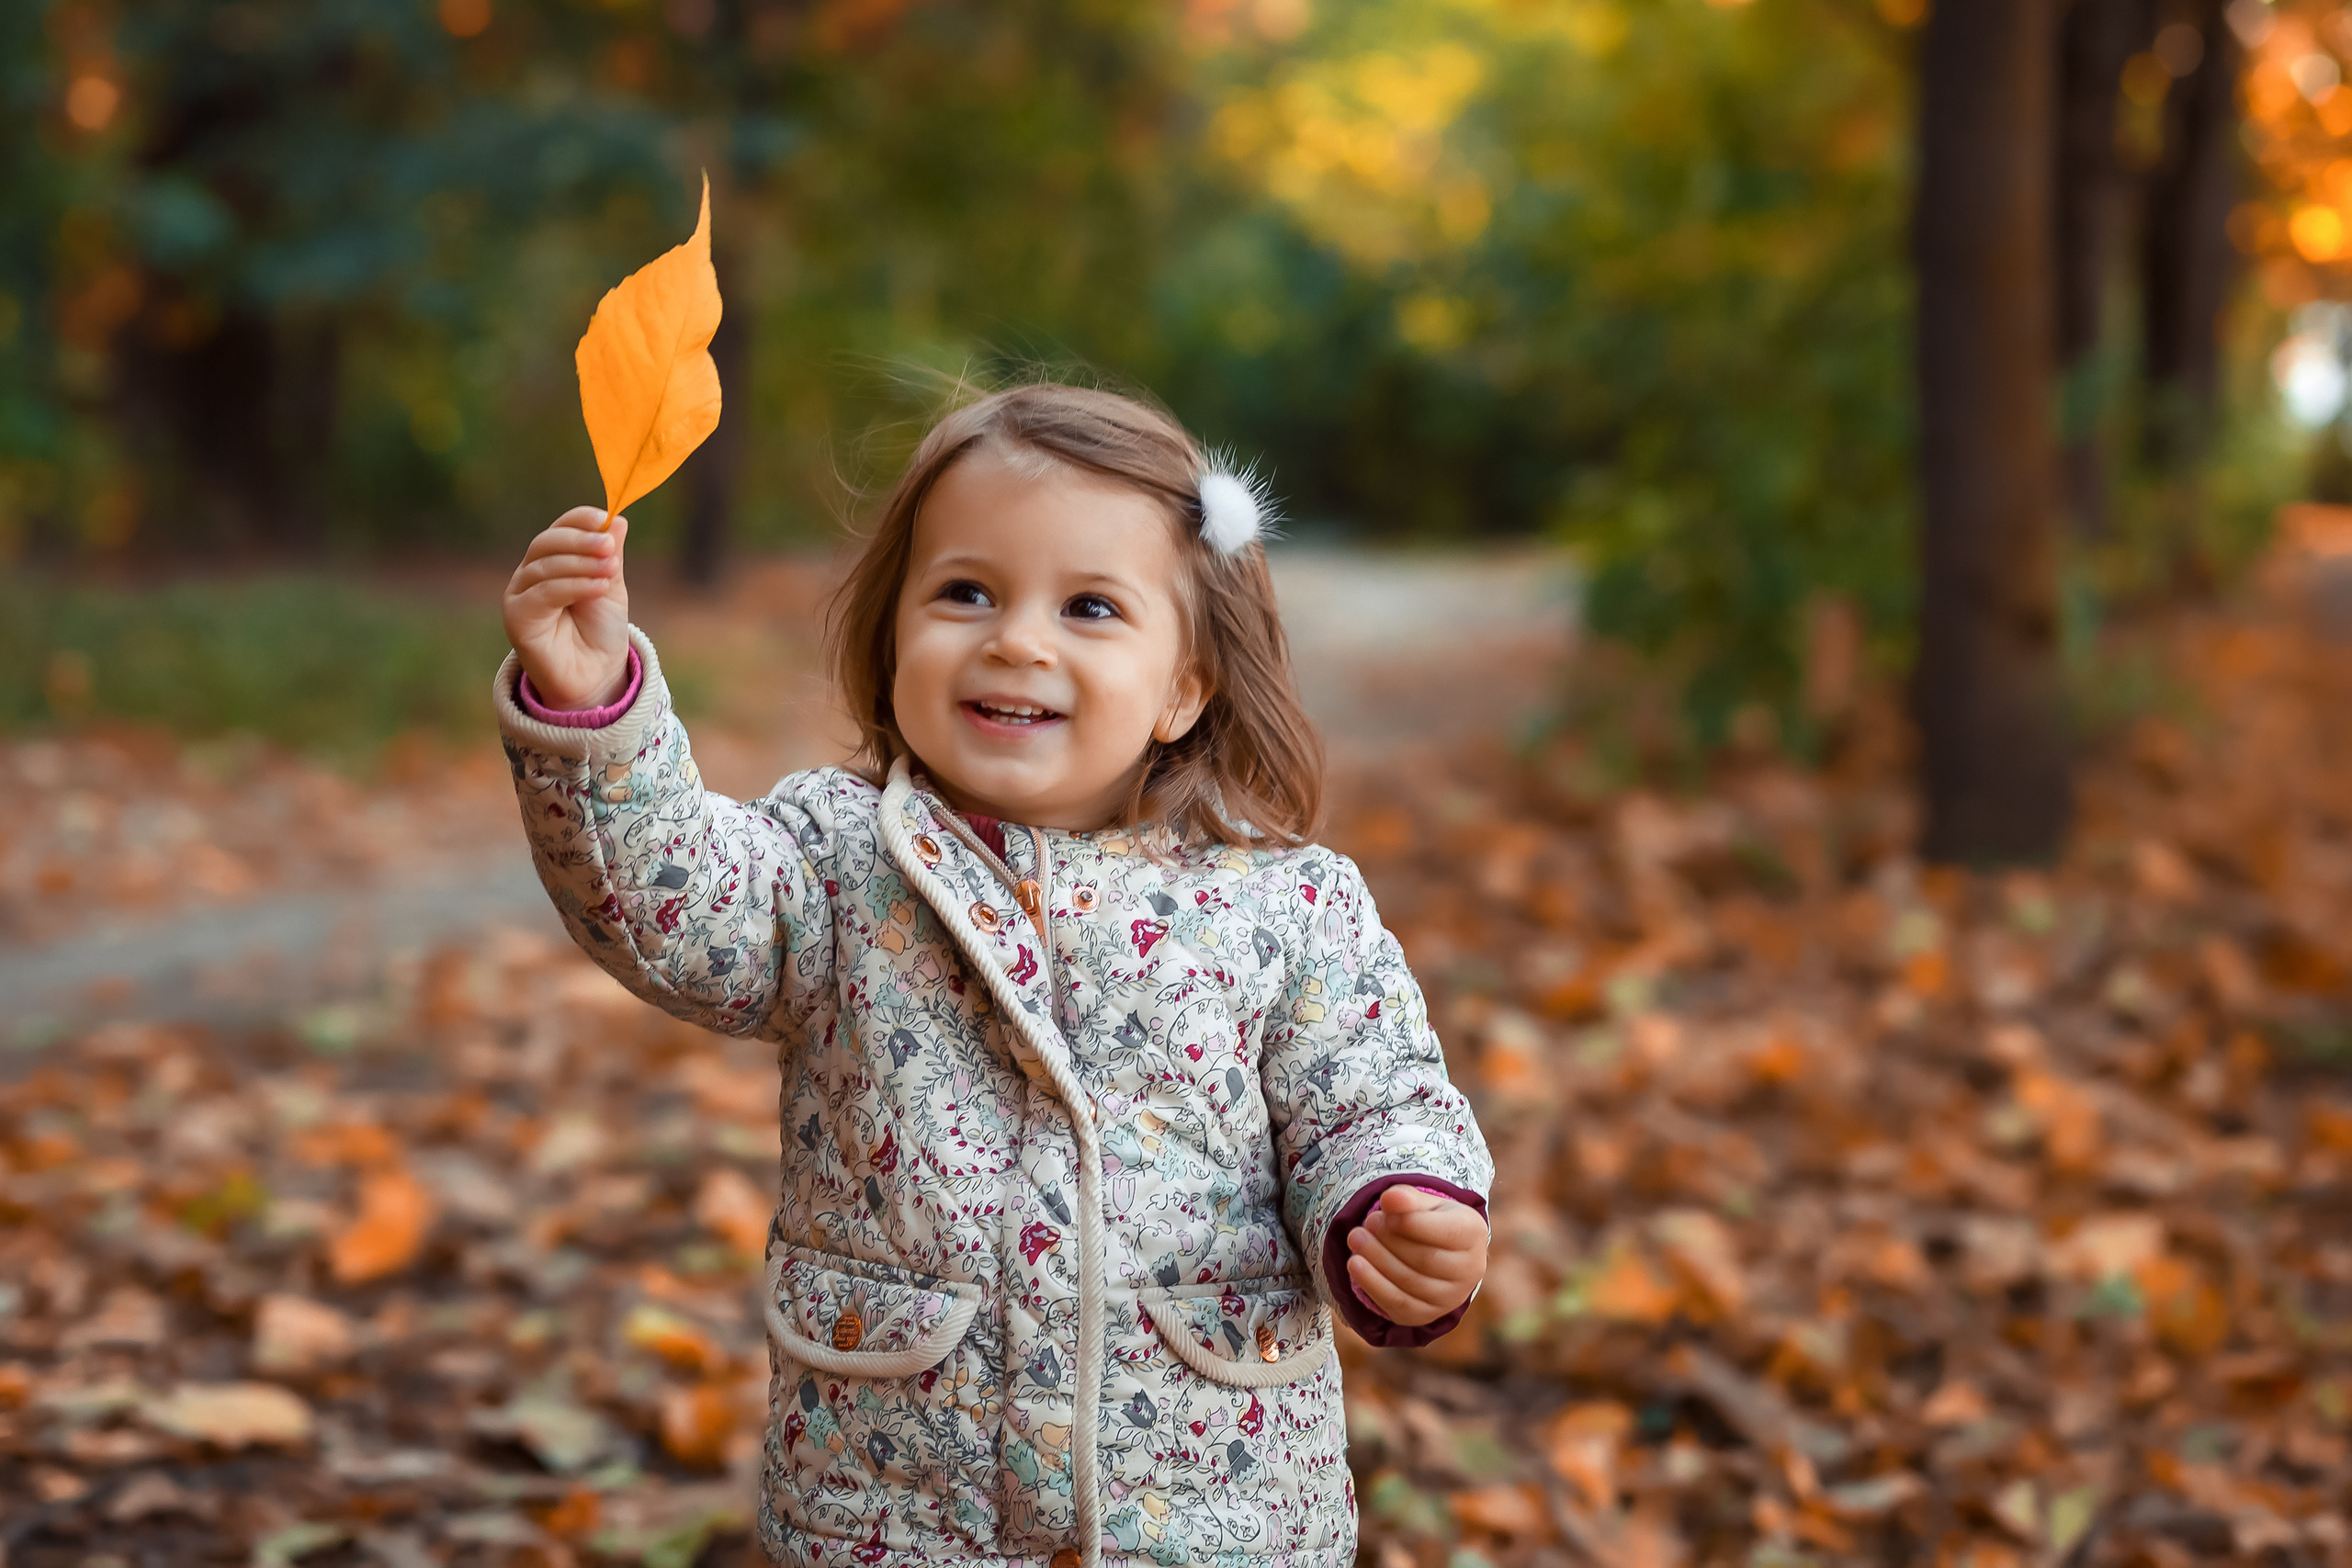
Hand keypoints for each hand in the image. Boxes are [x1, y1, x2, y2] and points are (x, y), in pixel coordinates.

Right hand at [503, 507, 632, 710]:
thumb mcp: (611, 587)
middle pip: (546, 543)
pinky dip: (573, 586)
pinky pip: (543, 593)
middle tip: (608, 546)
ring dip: (581, 564)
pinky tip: (598, 587)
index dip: (579, 520)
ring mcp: (520, 594)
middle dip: (580, 541)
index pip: (559, 529)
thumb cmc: (600, 631)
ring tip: (610, 571)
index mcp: (552, 560)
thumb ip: (609, 556)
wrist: (595, 675)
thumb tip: (617, 519)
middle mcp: (531, 573)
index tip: (605, 518)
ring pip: (545, 566)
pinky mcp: (517, 616)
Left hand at [1344, 1185, 1487, 1326]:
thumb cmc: (1431, 1221)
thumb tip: (1389, 1198)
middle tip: (1366, 1223)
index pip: (1445, 1231)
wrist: (1440, 1253)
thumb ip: (1408, 1199)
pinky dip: (1373, 1284)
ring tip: (1355, 1238)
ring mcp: (1451, 1297)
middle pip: (1425, 1259)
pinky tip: (1355, 1265)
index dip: (1410, 1222)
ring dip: (1377, 1260)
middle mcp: (1470, 1270)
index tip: (1383, 1208)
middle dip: (1389, 1241)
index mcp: (1473, 1234)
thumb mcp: (1424, 1203)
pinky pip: (1398, 1304)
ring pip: (1410, 1282)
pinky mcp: (1427, 1314)